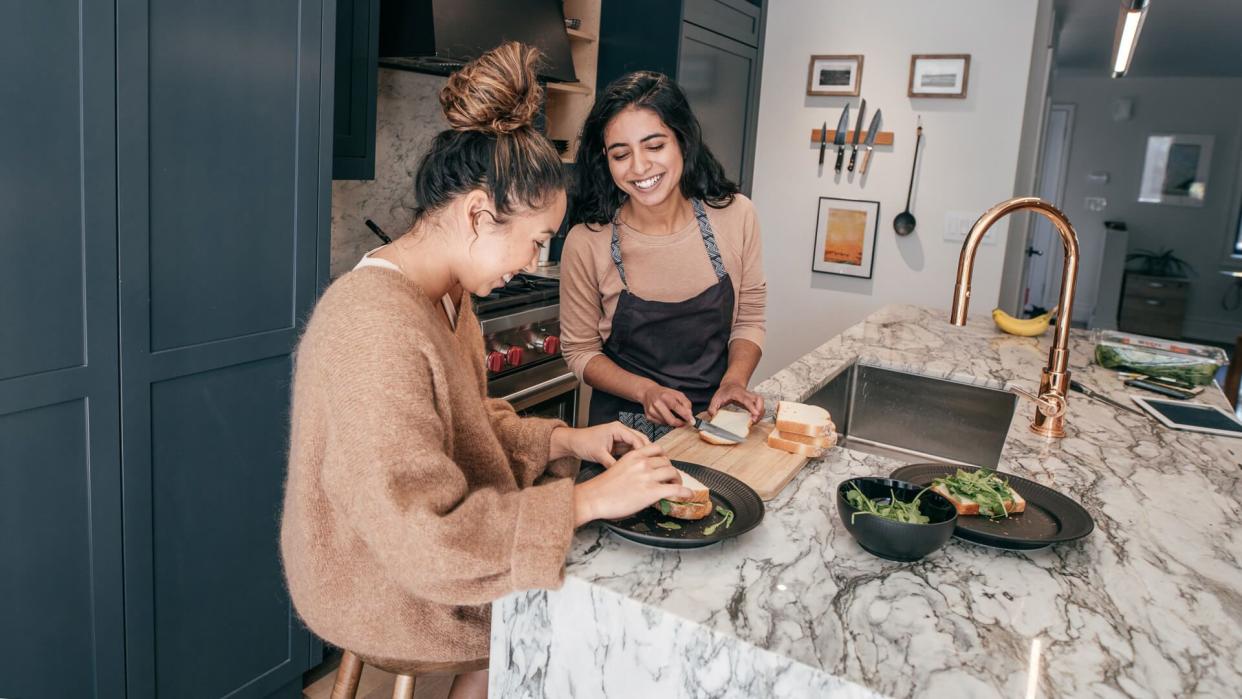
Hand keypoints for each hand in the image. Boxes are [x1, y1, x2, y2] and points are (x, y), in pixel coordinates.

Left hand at [551, 422, 648, 466]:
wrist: (573, 442)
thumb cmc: (583, 443)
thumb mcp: (598, 454)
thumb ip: (611, 463)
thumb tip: (622, 474)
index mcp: (617, 429)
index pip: (636, 438)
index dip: (644, 450)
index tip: (649, 462)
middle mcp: (620, 431)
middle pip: (640, 440)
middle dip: (647, 452)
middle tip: (654, 464)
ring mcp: (619, 438)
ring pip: (636, 446)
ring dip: (641, 455)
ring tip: (648, 466)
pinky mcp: (617, 445)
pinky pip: (629, 450)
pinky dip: (634, 457)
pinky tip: (637, 466)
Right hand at [572, 444, 692, 524]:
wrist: (594, 498)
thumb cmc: (602, 487)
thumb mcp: (618, 468)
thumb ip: (633, 468)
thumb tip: (644, 476)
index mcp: (634, 456)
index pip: (657, 449)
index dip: (664, 456)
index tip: (665, 463)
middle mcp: (643, 463)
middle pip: (666, 461)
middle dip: (670, 469)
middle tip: (671, 478)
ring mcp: (648, 477)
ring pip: (672, 472)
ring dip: (677, 480)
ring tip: (676, 486)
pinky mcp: (652, 492)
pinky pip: (675, 489)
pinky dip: (685, 492)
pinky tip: (688, 495)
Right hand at [641, 385, 694, 426]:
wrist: (648, 392)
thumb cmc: (664, 393)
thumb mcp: (677, 394)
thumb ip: (685, 403)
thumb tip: (689, 414)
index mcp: (665, 396)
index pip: (676, 407)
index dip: (685, 415)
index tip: (691, 420)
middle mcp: (657, 403)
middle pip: (670, 419)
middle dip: (680, 423)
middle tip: (684, 422)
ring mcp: (651, 411)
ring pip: (666, 423)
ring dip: (673, 421)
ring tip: (672, 414)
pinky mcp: (648, 416)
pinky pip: (661, 423)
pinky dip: (666, 421)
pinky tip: (665, 415)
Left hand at [708, 381, 763, 421]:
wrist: (730, 385)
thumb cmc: (724, 392)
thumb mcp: (715, 399)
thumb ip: (712, 408)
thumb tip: (713, 416)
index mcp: (737, 393)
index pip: (746, 399)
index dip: (752, 407)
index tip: (756, 414)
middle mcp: (746, 394)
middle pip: (758, 400)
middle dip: (759, 410)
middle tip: (754, 420)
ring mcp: (751, 397)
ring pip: (761, 402)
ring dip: (761, 412)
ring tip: (754, 421)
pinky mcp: (754, 401)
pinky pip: (761, 406)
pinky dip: (760, 413)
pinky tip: (754, 419)